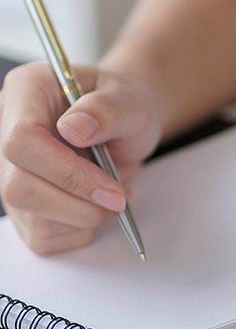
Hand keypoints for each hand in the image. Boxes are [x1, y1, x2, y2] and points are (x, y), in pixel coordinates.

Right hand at [0, 62, 162, 253]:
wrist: (126, 125)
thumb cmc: (125, 108)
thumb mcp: (130, 101)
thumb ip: (107, 110)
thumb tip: (74, 128)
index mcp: (26, 92)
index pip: (21, 141)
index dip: (67, 173)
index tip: (112, 189)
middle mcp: (5, 130)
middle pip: (18, 186)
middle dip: (77, 204)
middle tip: (120, 200)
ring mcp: (8, 171)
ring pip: (30, 217)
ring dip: (83, 218)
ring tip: (114, 197)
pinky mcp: (23, 204)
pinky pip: (42, 237)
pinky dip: (78, 231)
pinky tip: (97, 208)